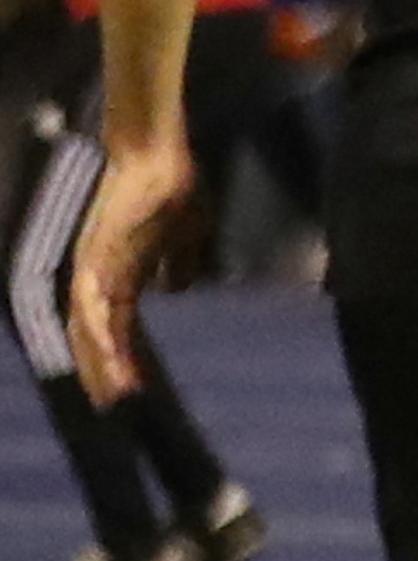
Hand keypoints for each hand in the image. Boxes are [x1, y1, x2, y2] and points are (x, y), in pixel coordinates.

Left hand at [63, 131, 191, 406]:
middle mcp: (101, 276)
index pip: (118, 325)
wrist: (157, 155)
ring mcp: (94, 268)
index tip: (135, 388)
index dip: (125, 356)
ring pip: (87, 325)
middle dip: (103, 370)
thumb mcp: (186, 235)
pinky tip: (108, 353)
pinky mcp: (93, 257)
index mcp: (124, 274)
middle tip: (112, 405)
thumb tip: (176, 289)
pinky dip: (98, 330)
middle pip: (95, 333)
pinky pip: (91, 302)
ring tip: (112, 393)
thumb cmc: (172, 187)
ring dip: (99, 360)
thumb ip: (178, 263)